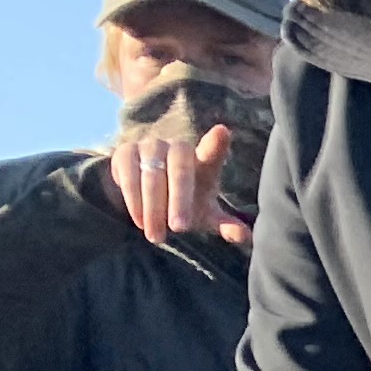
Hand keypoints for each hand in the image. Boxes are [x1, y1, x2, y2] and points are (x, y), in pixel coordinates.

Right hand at [104, 124, 248, 248]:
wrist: (151, 194)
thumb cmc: (189, 204)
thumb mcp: (208, 215)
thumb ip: (225, 224)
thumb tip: (245, 237)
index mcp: (203, 161)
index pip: (212, 150)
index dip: (216, 142)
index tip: (223, 133)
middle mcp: (177, 148)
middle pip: (179, 169)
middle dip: (179, 200)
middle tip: (179, 229)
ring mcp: (150, 146)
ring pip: (151, 172)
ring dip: (153, 206)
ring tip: (156, 236)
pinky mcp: (125, 152)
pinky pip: (127, 172)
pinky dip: (133, 198)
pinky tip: (139, 220)